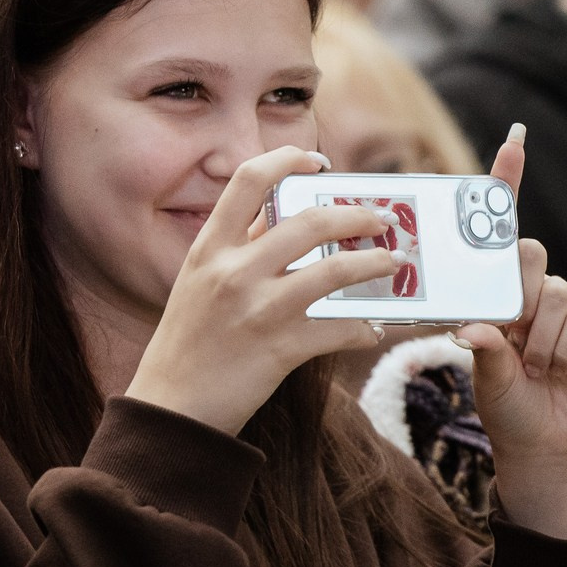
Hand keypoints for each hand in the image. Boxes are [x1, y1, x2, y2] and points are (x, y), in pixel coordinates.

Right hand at [126, 145, 393, 434]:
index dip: (288, 160)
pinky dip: (364, 327)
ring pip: (336, 271)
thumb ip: (239, 248)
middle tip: (380, 220)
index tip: (319, 162)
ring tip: (394, 263)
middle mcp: (234, 271)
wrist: (172, 406)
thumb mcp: (200, 282)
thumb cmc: (188, 342)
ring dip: (375, 264)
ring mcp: (259, 309)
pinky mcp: (280, 349)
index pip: (249, 180)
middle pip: (310, 221)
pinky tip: (373, 328)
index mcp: (210, 248)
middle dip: (357, 216)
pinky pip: (339, 327)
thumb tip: (288, 219)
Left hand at [457, 128, 566, 539]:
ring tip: (534, 368)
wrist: (546, 445)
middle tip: (510, 335)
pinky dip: (563, 345)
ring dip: (538, 337)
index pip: (499, 230)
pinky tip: (558, 367)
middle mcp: (528, 288)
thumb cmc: (507, 408)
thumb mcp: (486, 379)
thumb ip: (484, 349)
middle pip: (524, 253)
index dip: (507, 182)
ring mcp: (561, 301)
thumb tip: (474, 328)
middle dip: (514, 294)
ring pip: (550, 290)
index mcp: (493, 291)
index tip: (513, 140)